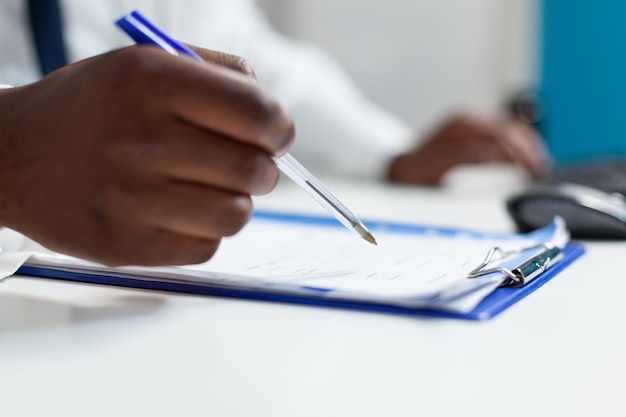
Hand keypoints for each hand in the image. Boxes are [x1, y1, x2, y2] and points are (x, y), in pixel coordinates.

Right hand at [0, 45, 293, 265]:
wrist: (12, 156)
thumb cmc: (92, 108)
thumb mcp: (144, 63)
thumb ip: (217, 73)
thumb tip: (273, 114)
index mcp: (151, 81)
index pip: (256, 113)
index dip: (280, 128)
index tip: (277, 135)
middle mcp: (140, 138)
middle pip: (253, 170)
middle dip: (264, 169)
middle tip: (248, 165)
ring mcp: (130, 198)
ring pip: (236, 215)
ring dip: (237, 203)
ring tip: (211, 189)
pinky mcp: (125, 244)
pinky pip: (206, 248)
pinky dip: (206, 231)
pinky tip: (180, 212)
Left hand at [387, 114, 547, 184]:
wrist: (402, 170)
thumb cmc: (416, 171)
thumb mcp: (439, 165)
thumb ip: (468, 156)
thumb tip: (497, 154)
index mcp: (460, 125)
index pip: (500, 134)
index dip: (519, 151)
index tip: (532, 168)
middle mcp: (467, 120)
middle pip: (508, 129)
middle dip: (527, 149)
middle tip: (540, 170)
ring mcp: (471, 124)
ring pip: (509, 130)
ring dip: (526, 146)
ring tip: (538, 166)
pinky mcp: (473, 132)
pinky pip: (502, 134)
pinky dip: (517, 145)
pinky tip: (525, 158)